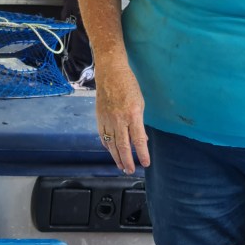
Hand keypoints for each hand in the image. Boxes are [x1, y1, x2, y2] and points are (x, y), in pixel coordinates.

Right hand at [95, 58, 148, 172]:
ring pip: (111, 144)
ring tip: (121, 167)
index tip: (145, 163)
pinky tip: (111, 151)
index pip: (138, 140)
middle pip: (123, 146)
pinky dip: (107, 145)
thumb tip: (141, 139)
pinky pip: (103, 135)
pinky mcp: (99, 117)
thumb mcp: (140, 103)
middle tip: (130, 171)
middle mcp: (119, 119)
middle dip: (127, 161)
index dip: (142, 154)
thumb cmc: (128, 85)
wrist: (110, 73)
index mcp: (132, 115)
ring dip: (116, 157)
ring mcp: (107, 119)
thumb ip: (139, 123)